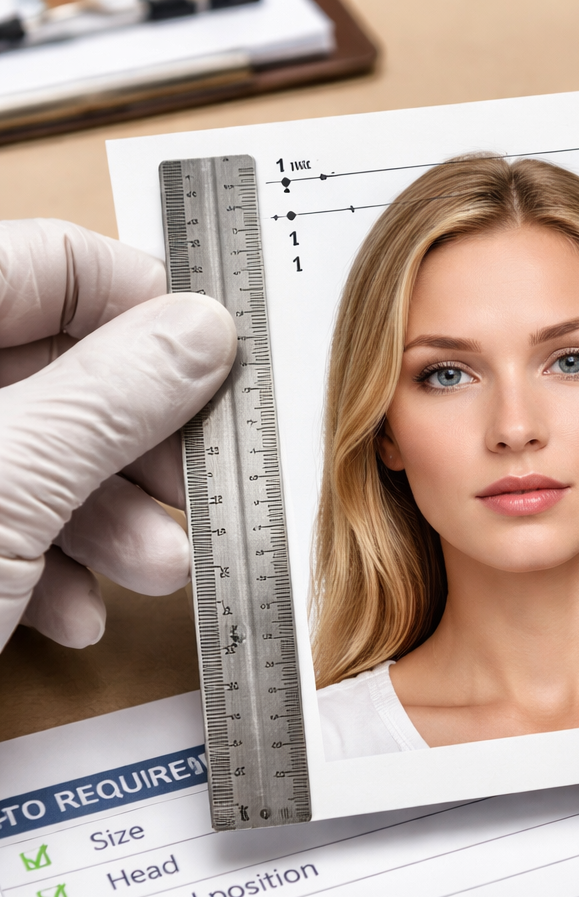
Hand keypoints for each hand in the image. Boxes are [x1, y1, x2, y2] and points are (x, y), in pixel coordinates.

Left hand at [0, 219, 235, 650]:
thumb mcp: (4, 490)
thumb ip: (110, 399)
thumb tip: (202, 334)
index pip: (53, 264)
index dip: (146, 307)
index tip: (217, 365)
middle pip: (60, 368)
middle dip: (139, 441)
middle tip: (196, 486)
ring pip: (41, 453)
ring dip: (112, 518)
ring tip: (155, 570)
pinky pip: (3, 518)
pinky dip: (53, 565)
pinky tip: (73, 611)